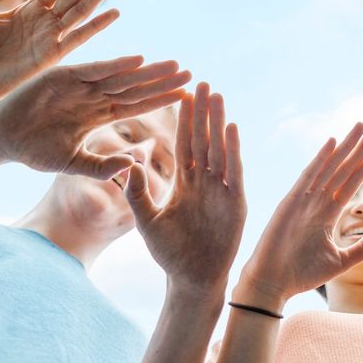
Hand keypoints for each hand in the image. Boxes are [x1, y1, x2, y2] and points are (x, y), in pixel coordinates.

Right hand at [0, 55, 190, 176]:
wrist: (2, 138)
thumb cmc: (35, 150)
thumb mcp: (73, 164)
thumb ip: (101, 167)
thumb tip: (134, 168)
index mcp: (99, 115)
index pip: (137, 105)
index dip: (161, 100)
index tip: (187, 97)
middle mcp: (94, 96)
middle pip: (135, 87)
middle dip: (162, 81)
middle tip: (192, 75)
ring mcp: (80, 84)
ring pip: (121, 76)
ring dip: (147, 70)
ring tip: (174, 65)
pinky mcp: (63, 76)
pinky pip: (94, 70)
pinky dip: (115, 65)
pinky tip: (138, 60)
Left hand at [125, 83, 246, 292]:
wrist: (192, 280)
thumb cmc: (169, 253)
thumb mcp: (148, 221)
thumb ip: (138, 193)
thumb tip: (127, 163)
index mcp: (185, 182)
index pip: (184, 144)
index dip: (184, 120)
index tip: (181, 93)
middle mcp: (205, 181)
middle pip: (203, 139)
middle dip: (203, 112)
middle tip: (202, 82)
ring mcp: (221, 190)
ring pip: (219, 149)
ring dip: (218, 122)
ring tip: (217, 95)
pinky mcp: (234, 202)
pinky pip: (233, 172)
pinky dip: (232, 150)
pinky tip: (231, 128)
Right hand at [237, 122, 362, 310]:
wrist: (273, 283)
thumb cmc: (302, 274)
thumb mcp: (340, 261)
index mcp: (327, 213)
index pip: (352, 181)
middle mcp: (316, 201)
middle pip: (344, 167)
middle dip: (361, 146)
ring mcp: (303, 199)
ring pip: (330, 167)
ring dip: (347, 146)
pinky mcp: (290, 202)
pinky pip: (309, 177)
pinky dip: (320, 159)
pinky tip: (333, 142)